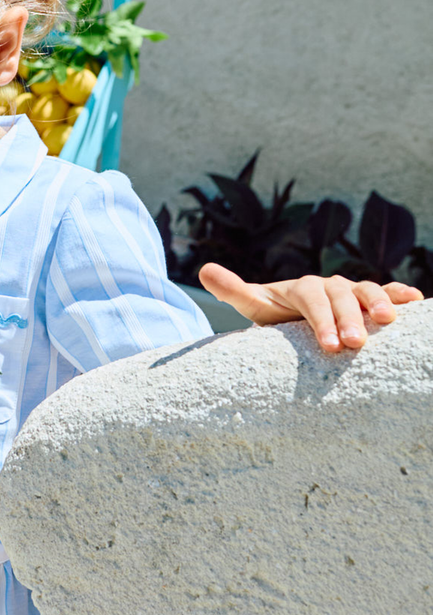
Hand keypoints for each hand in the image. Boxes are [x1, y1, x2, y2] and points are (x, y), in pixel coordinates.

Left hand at [198, 262, 423, 352]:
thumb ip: (233, 290)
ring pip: (365, 290)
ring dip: (377, 304)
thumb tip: (203, 269)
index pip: (311, 299)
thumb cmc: (273, 316)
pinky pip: (385, 291)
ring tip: (388, 323)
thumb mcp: (253, 306)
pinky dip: (398, 293)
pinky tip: (414, 300)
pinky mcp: (366, 298)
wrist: (292, 315)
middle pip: (340, 296)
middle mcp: (327, 285)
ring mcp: (349, 290)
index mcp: (300, 288)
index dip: (321, 319)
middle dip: (349, 319)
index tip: (329, 346)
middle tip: (355, 345)